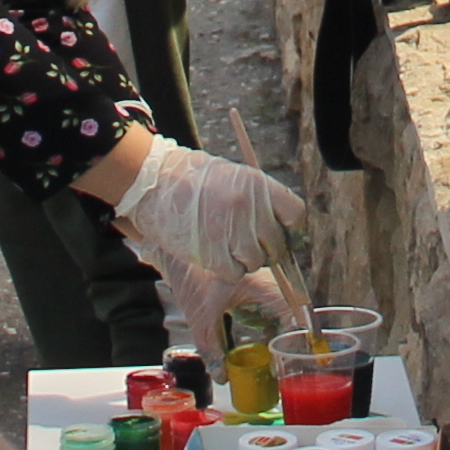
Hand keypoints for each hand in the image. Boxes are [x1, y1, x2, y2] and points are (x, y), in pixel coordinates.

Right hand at [107, 141, 305, 353]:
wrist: (154, 182)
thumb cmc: (193, 179)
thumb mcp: (234, 177)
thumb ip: (260, 201)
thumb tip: (283, 230)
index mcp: (258, 185)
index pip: (295, 215)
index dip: (291, 229)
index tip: (284, 234)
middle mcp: (249, 207)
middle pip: (277, 244)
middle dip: (267, 250)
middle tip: (248, 244)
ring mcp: (231, 230)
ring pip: (257, 261)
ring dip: (245, 260)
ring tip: (226, 246)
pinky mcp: (212, 252)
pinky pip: (235, 272)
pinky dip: (228, 269)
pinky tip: (216, 255)